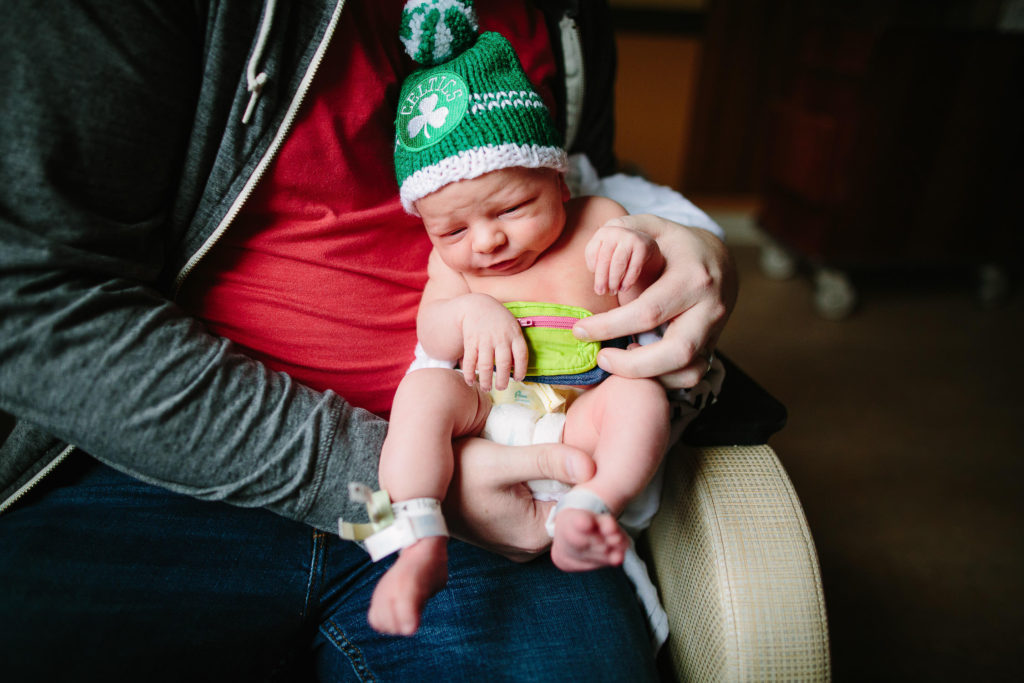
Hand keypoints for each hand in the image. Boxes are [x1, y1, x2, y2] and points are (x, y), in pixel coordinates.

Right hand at [444, 437, 595, 561]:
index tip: (589, 457)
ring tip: (557, 460)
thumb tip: (592, 466)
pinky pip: (540, 510)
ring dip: (559, 485)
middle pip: (570, 510)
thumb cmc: (456, 473)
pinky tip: (540, 471)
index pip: (582, 510)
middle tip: (574, 454)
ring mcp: (520, 542)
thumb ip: (547, 461)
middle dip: (575, 483)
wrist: (420, 486)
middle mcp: (530, 547)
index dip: (589, 482)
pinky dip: (544, 490)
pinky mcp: (511, 532)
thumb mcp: (502, 461)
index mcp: (535, 537)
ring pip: (556, 508)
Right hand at [459, 294, 527, 391]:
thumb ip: (515, 345)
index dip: (521, 370)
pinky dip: (469, 373)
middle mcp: (500, 338)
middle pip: (503, 363)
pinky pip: (470, 360)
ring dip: (485, 380)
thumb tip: (516, 368)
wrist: (477, 305)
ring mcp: (485, 339)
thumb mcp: (512, 327)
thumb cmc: (499, 321)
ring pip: (485, 365)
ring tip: (487, 388)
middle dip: (502, 380)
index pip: (521, 355)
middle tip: (501, 388)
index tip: (518, 379)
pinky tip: (470, 381)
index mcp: (514, 335)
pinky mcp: (471, 341)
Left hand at [572, 214, 736, 388]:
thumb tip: (594, 256)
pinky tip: (640, 364)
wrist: (719, 259)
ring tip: (620, 362)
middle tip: (601, 358)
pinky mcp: (713, 345)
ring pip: (689, 371)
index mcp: (692, 277)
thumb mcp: (651, 226)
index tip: (579, 330)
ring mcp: (715, 330)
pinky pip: (692, 374)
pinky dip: (664, 378)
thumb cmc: (675, 245)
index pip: (647, 311)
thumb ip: (622, 231)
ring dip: (650, 376)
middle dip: (633, 365)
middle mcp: (709, 308)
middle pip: (676, 351)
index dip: (609, 326)